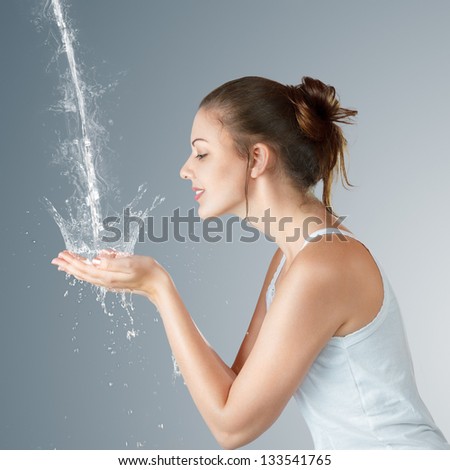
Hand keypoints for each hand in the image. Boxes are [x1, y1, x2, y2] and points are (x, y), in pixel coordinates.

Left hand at [51, 250, 170, 302]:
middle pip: (82, 273)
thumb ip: (112, 261)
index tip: (61, 254)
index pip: (84, 268)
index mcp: (107, 276)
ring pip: (87, 275)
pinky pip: (94, 276)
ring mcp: (109, 282)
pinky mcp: (114, 281)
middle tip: (56, 258)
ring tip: (65, 263)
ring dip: (75, 268)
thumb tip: (96, 259)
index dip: (71, 261)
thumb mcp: (130, 263)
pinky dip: (85, 271)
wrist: (158, 284)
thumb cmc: (147, 270)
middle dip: (68, 265)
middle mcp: (106, 281)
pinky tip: (85, 268)